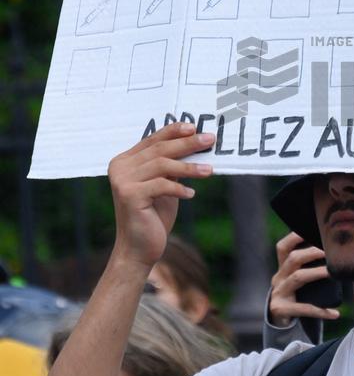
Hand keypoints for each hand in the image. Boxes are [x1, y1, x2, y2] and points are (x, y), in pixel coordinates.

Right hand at [108, 122, 213, 268]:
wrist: (139, 249)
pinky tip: (191, 194)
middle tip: (210, 139)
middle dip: (188, 143)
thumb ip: (171, 166)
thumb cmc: (153, 216)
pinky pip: (162, 185)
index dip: (174, 131)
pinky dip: (179, 188)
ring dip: (189, 167)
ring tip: (210, 171)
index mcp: (125, 161)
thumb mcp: (164, 185)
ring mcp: (122, 181)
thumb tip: (195, 142)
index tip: (195, 126)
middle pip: (160, 149)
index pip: (152, 139)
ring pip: (162, 165)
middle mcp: (120, 167)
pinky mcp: (129, 195)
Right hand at [269, 233, 339, 326]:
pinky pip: (303, 308)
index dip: (295, 237)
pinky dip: (320, 311)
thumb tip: (336, 253)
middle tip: (330, 251)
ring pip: (298, 277)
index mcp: (282, 268)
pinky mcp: (281, 309)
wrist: (280, 322)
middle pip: (293, 259)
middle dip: (312, 252)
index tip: (311, 229)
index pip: (283, 247)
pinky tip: (335, 313)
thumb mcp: (299, 280)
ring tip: (333, 273)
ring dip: (317, 272)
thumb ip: (310, 268)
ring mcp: (278, 293)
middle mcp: (278, 278)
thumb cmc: (297, 297)